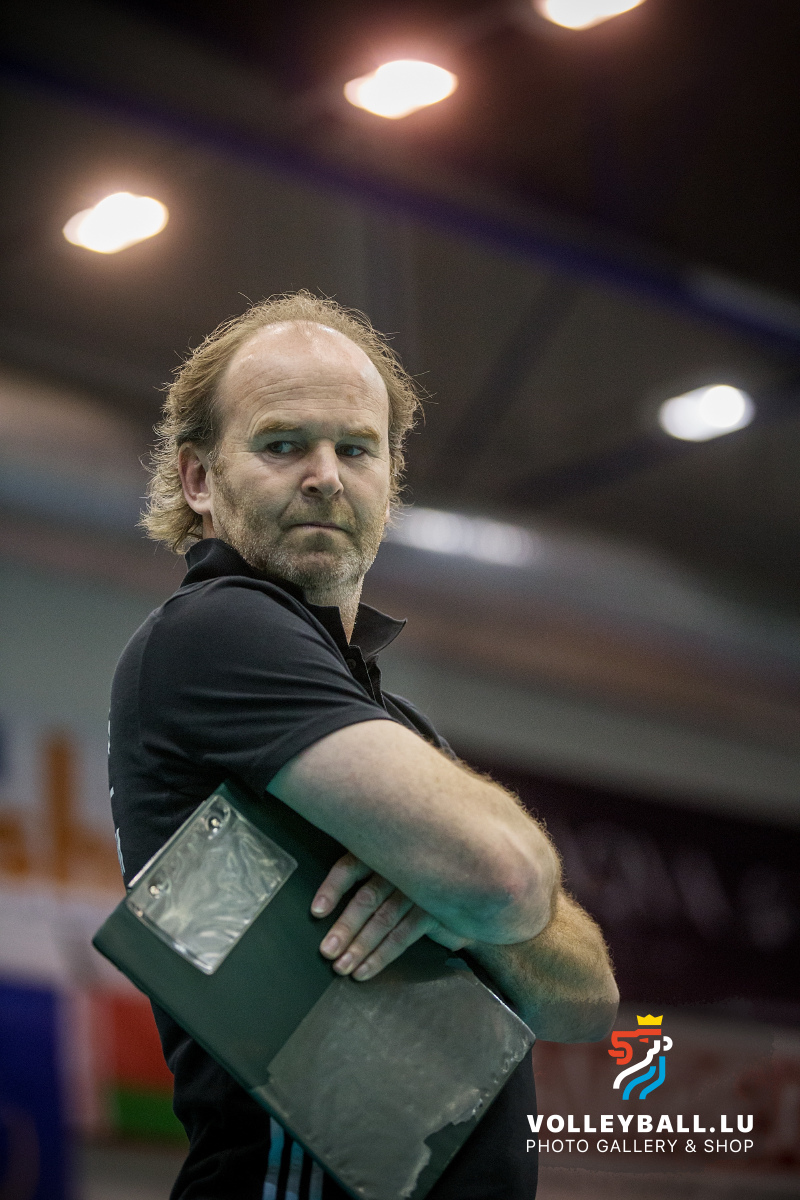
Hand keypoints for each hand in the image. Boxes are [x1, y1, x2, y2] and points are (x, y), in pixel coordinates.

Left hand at [311, 852, 471, 980]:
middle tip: (327, 951)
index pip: (351, 866)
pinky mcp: (434, 909)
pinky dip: (381, 955)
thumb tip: (323, 906)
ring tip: (342, 966)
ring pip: (383, 920)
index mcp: (384, 853)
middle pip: (366, 898)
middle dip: (344, 928)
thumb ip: (367, 874)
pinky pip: (402, 935)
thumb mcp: (393, 866)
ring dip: (360, 946)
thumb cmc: (419, 878)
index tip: (316, 911)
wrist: (471, 885)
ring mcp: (419, 888)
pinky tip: (365, 969)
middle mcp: (401, 868)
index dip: (332, 888)